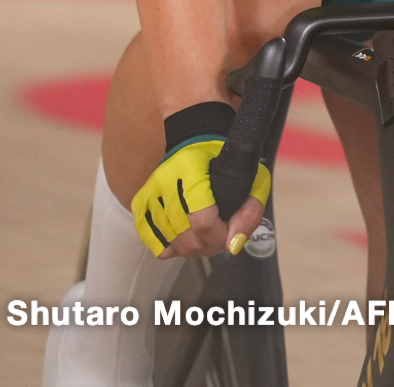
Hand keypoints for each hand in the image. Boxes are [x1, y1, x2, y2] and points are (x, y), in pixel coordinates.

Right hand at [131, 140, 270, 258]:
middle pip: (187, 238)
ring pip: (171, 244)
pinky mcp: (140, 203)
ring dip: (194, 248)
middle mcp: (164, 180)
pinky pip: (153, 241)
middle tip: (221, 235)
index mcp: (191, 168)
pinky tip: (186, 236)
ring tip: (206, 236)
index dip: (221, 236)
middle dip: (209, 245)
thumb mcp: (253, 178)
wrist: (196, 145)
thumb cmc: (227, 162)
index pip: (202, 222)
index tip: (232, 232)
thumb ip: (250, 211)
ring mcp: (149, 193)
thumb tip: (233, 246)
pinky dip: (172, 246)